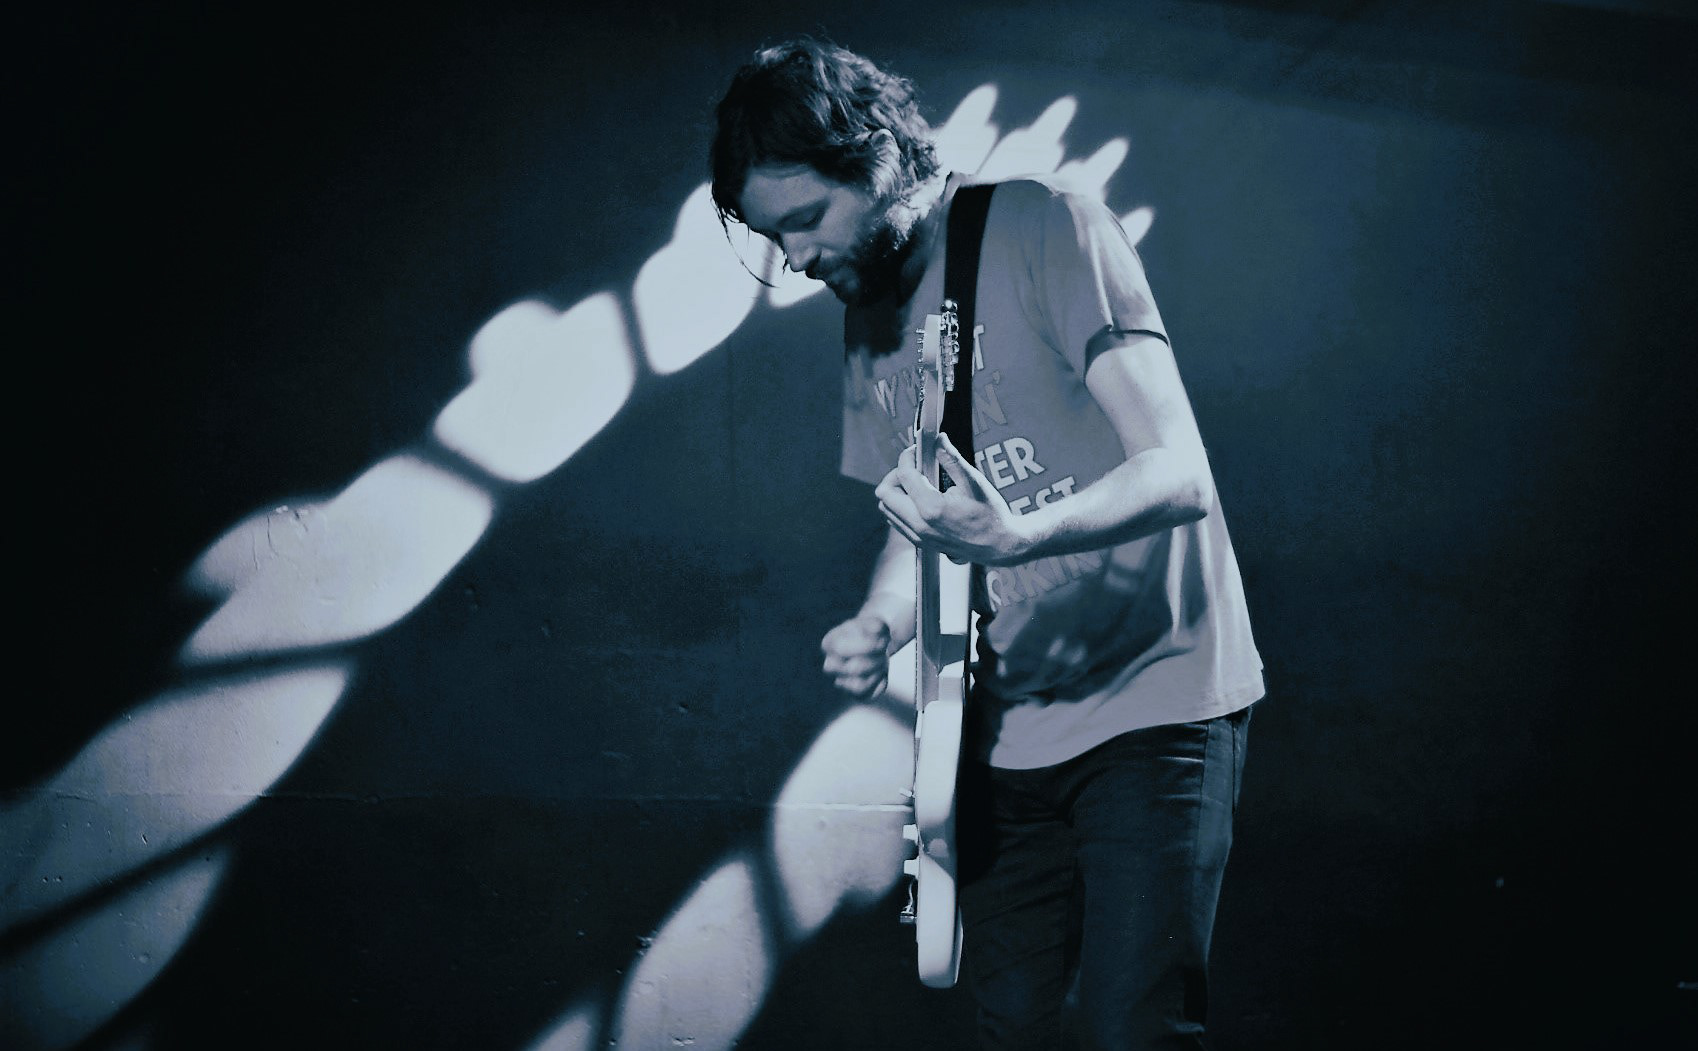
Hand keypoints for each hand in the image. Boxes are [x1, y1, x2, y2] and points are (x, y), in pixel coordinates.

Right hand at [820, 614, 892, 698]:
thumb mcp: (874, 623)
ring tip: (882, 662)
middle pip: (852, 669)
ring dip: (877, 672)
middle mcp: (830, 664)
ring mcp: (840, 681)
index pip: (841, 649)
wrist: (874, 643)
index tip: (884, 641)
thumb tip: (877, 630)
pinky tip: (880, 673)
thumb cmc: (870, 633)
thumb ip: (876, 625)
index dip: (867, 646)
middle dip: (875, 660)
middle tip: (883, 652)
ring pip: (859, 687)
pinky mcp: (854, 694)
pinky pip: (868, 696)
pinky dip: (880, 684)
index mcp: (829, 643)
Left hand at [875, 434, 1031, 566]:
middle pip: (885, 493)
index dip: (907, 457)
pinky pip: (896, 521)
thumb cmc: (990, 515)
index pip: (903, 475)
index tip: (917, 450)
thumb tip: (938, 440)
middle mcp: (920, 525)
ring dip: (897, 491)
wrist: (999, 545)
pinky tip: (920, 498)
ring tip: (918, 482)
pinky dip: (901, 505)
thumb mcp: (974, 482)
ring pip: (886, 508)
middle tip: (915, 467)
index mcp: (931, 508)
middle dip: (896, 474)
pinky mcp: (920, 542)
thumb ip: (951, 459)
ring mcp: (918, 536)